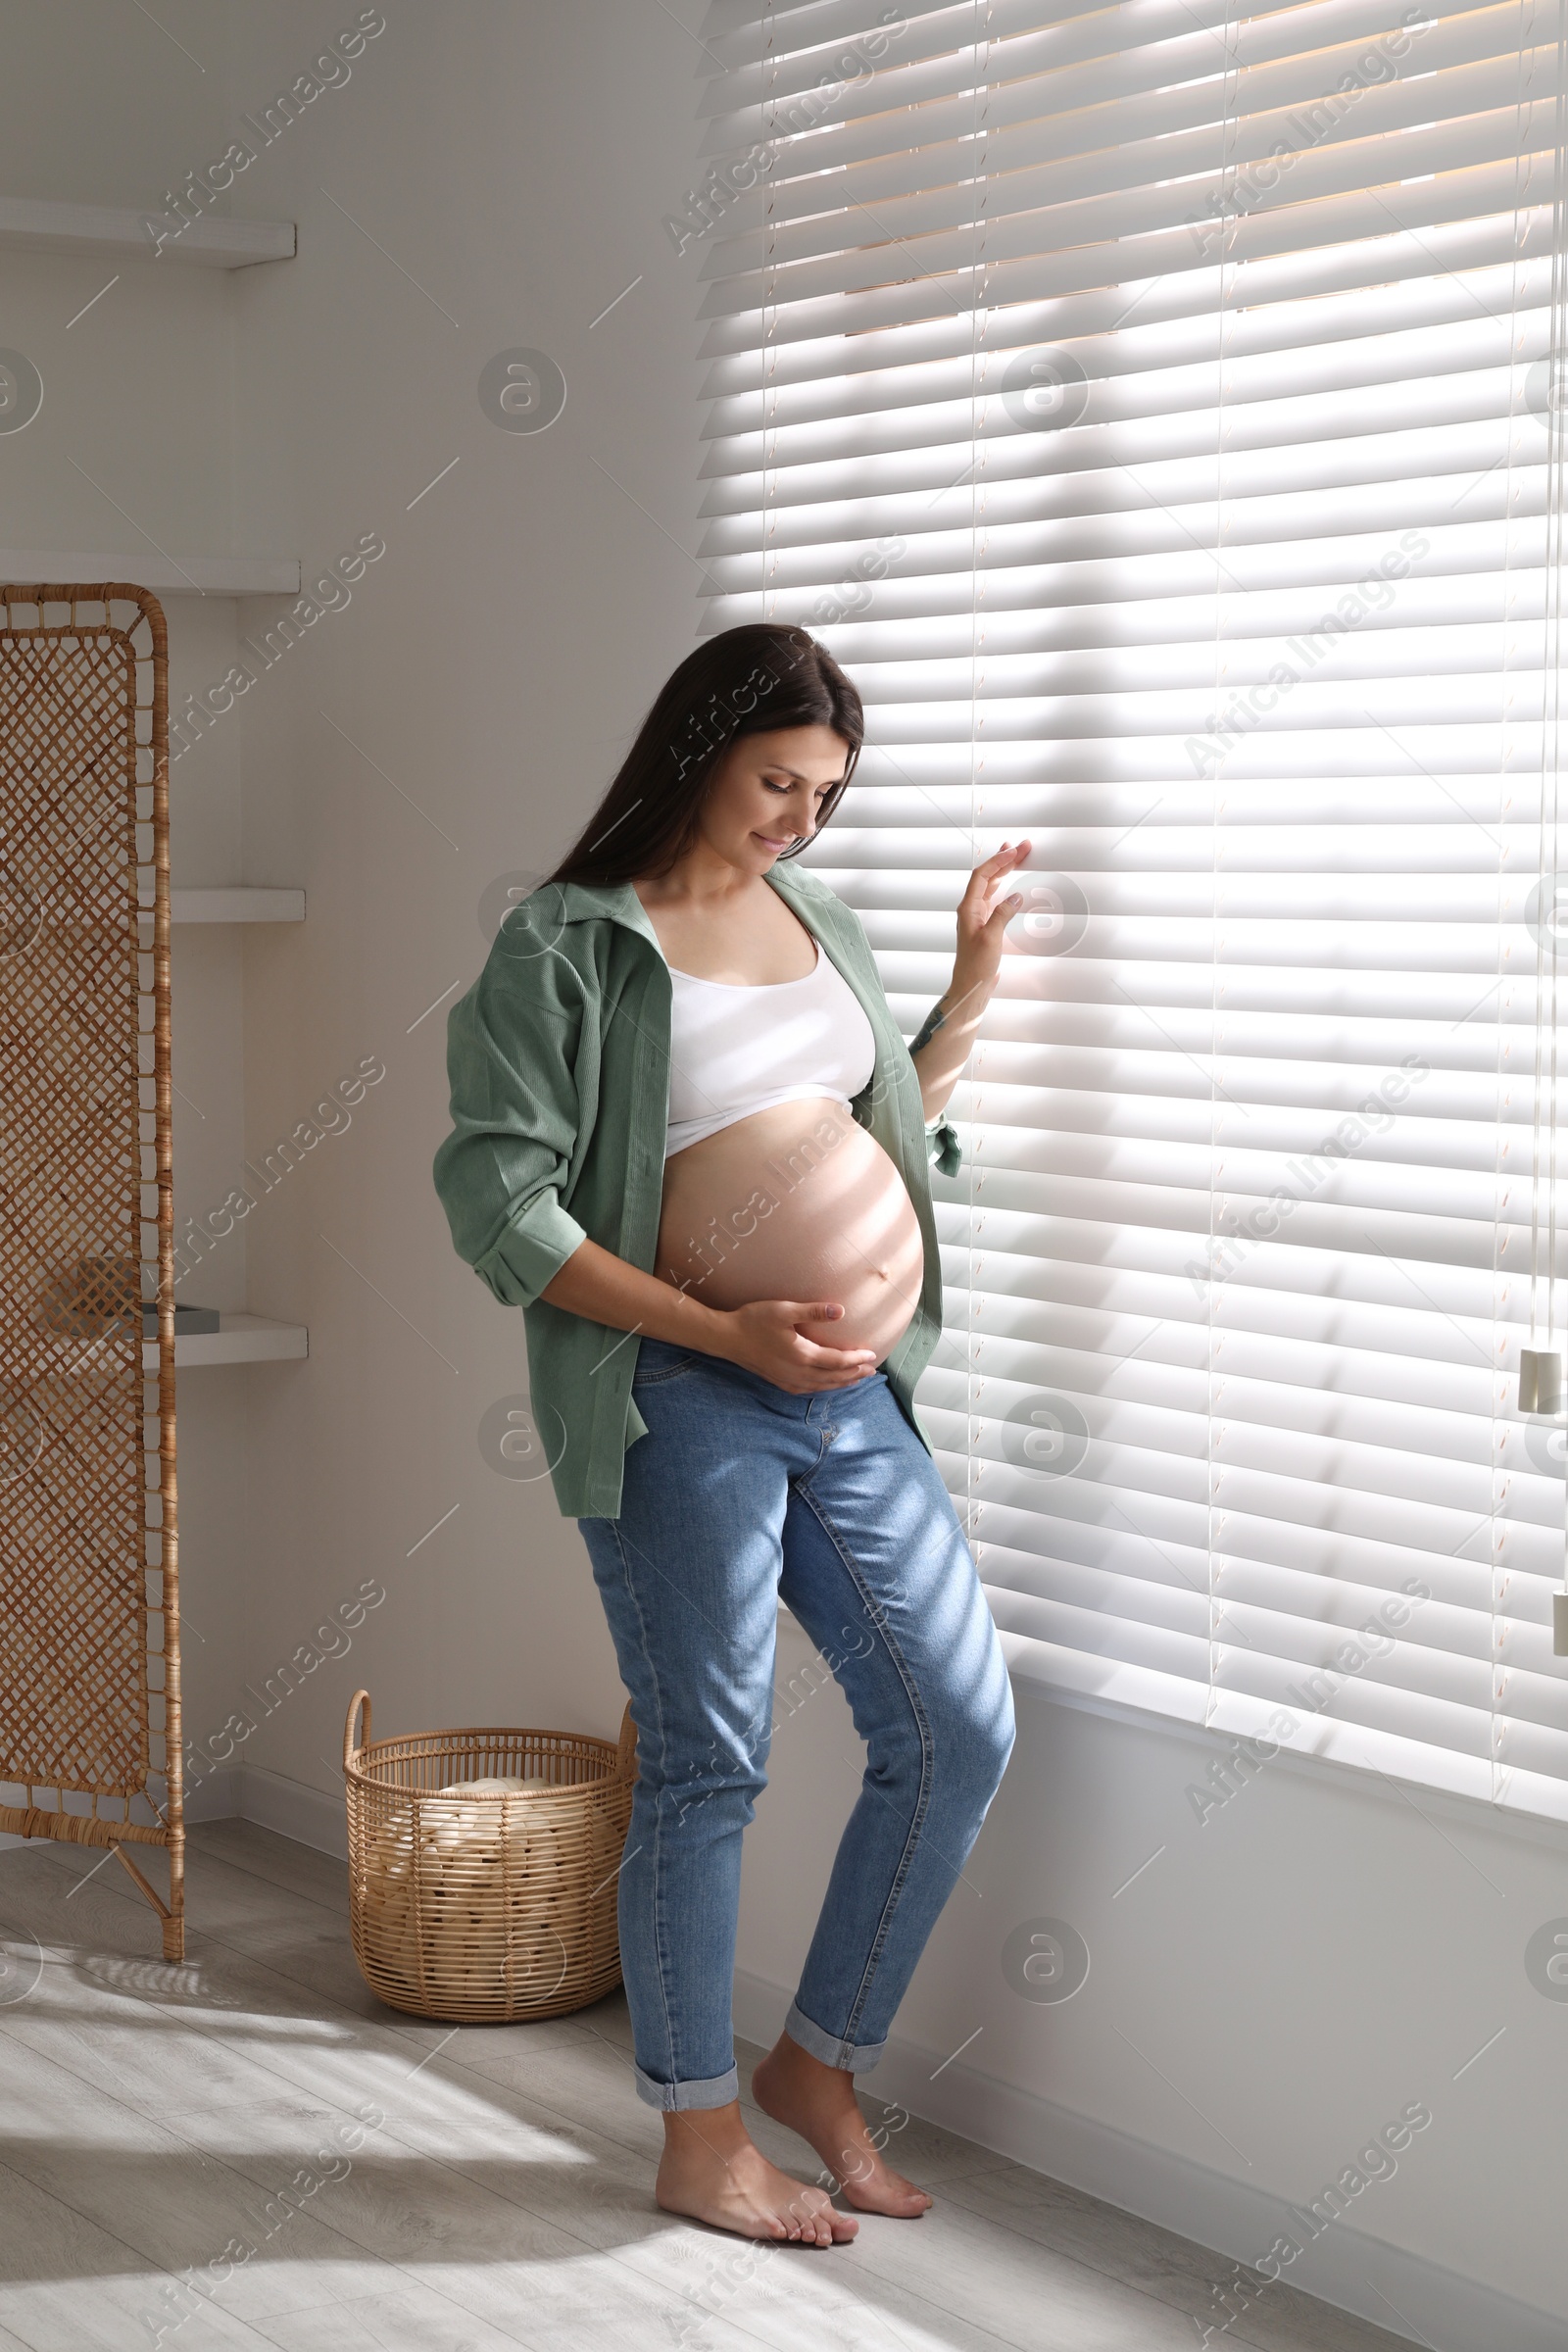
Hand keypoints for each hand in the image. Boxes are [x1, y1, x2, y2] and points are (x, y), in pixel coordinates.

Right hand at [716, 1299, 876, 1390]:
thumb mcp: (785, 1310)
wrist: (726, 1338)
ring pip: (822, 1386)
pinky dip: (823, 1387)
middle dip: (854, 1374)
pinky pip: (808, 1389)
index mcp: (802, 1355)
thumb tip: (841, 1311)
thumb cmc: (754, 1320)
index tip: (872, 1355)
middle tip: (872, 1371)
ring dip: (841, 1383)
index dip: (856, 1359)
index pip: (837, 1361)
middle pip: (833, 1377)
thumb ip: (814, 1311)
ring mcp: (787, 1380)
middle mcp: (798, 1373)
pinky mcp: (779, 1381)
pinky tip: (826, 1384)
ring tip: (856, 1379)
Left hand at [951, 839, 1032, 1002]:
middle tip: (1024, 846)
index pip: (982, 875)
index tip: (1014, 849)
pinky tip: (1012, 883)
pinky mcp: (986, 926)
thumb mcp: (991, 939)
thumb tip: (1016, 896)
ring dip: (1005, 871)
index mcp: (968, 908)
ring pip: (992, 887)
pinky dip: (1005, 888)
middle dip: (1005, 860)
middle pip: (988, 877)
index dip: (998, 860)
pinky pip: (995, 899)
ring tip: (1017, 856)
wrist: (971, 987)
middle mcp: (971, 909)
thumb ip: (1003, 914)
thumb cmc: (976, 966)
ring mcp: (978, 917)